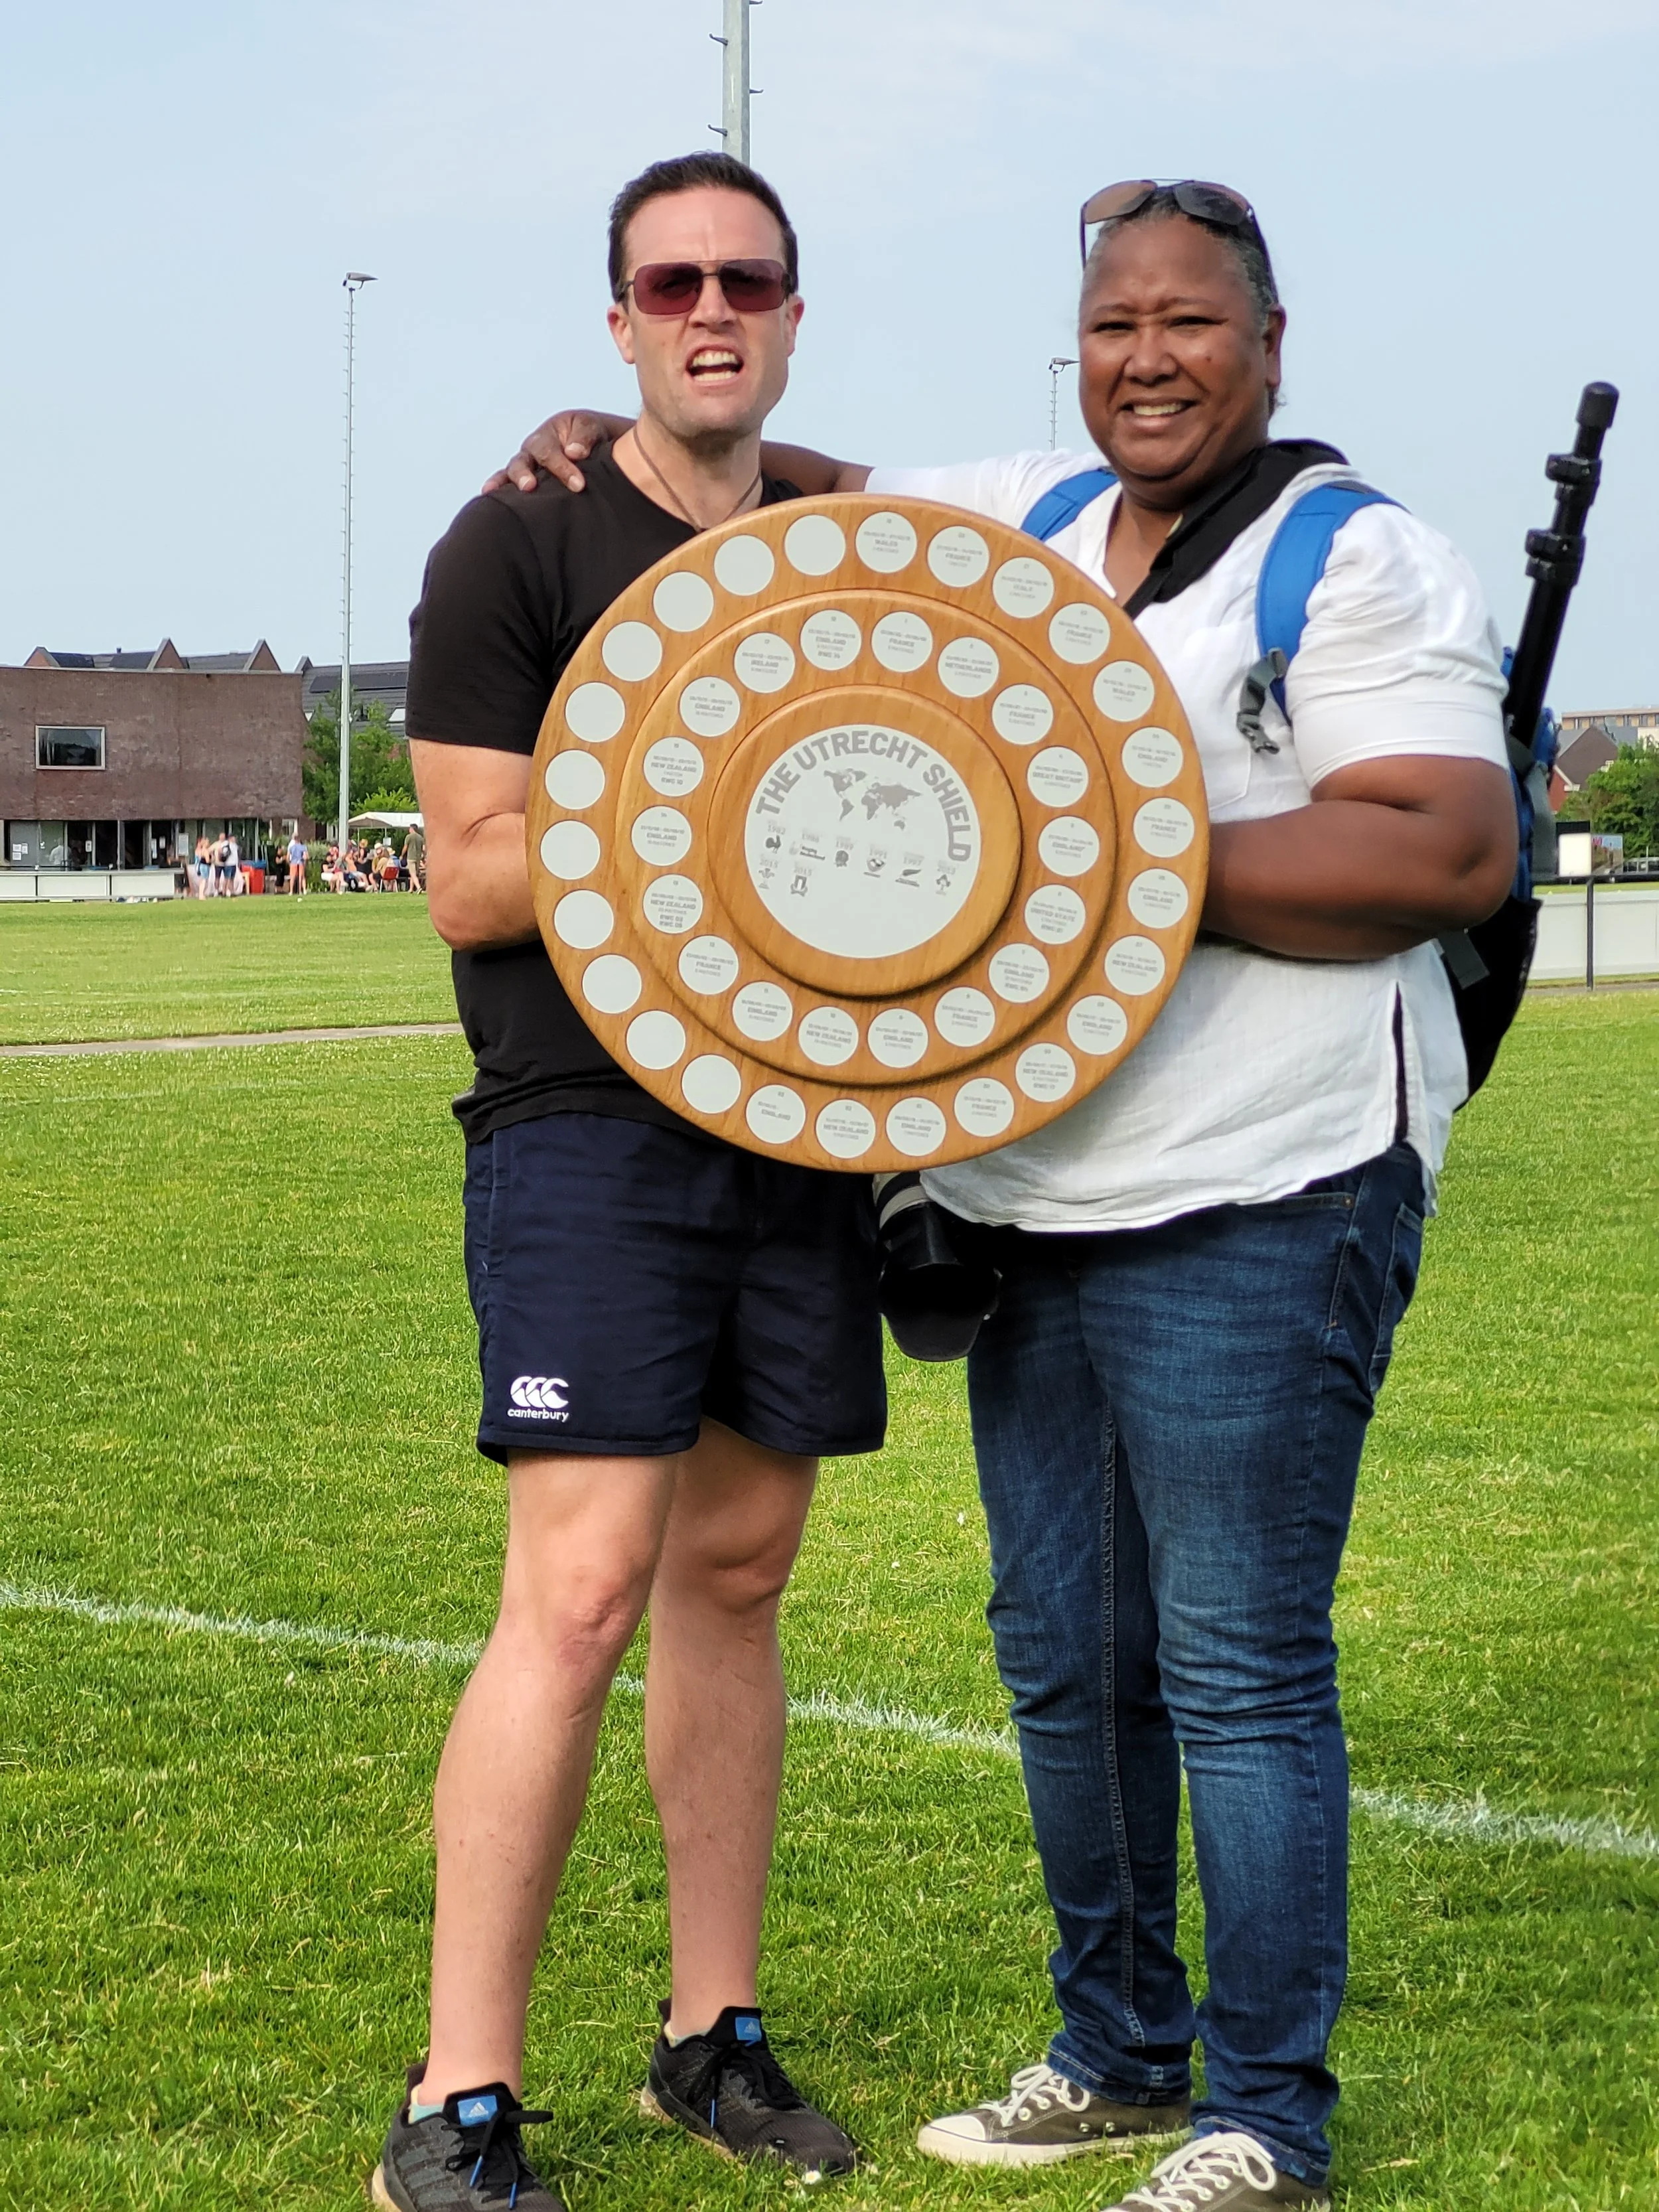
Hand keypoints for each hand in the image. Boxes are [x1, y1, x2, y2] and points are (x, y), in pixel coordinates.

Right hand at [481, 410, 629, 494]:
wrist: (595, 444)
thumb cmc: (591, 436)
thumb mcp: (591, 428)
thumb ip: (585, 438)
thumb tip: (574, 452)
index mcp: (548, 435)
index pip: (549, 450)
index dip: (561, 467)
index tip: (578, 484)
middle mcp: (533, 450)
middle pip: (523, 461)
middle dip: (524, 474)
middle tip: (529, 486)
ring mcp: (527, 466)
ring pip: (512, 472)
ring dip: (508, 483)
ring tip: (500, 495)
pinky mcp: (527, 482)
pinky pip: (507, 485)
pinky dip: (498, 489)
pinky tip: (488, 498)